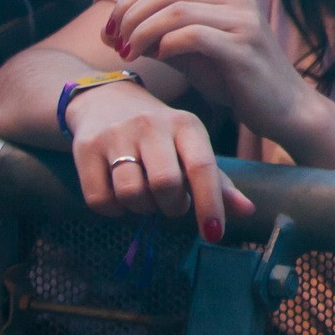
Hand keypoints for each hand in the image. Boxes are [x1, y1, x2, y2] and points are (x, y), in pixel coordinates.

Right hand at [64, 77, 254, 239]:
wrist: (105, 101)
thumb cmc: (159, 134)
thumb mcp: (191, 147)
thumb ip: (217, 181)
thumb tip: (247, 210)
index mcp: (186, 124)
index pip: (202, 167)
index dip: (210, 204)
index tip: (213, 234)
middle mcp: (151, 125)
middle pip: (165, 185)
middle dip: (171, 207)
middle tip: (170, 204)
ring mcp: (116, 134)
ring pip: (131, 194)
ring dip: (141, 209)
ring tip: (145, 196)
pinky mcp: (86, 147)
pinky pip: (99, 200)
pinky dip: (113, 210)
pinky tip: (119, 197)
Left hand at [108, 0, 317, 146]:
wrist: (283, 108)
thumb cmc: (234, 80)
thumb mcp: (191, 53)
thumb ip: (156, 38)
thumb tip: (109, 32)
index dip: (127, 5)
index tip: (108, 34)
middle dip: (130, 17)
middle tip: (115, 45)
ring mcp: (243, 17)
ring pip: (175, 10)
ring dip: (142, 32)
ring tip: (130, 54)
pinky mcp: (244, 45)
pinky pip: (193, 35)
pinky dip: (166, 45)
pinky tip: (158, 59)